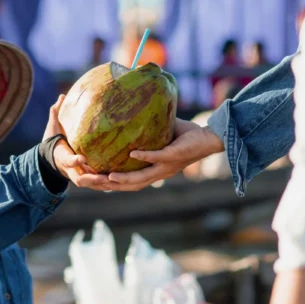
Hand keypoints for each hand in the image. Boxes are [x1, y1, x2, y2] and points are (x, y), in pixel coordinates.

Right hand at [46, 95, 109, 190]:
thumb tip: (62, 96)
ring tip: (115, 181)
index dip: (74, 161)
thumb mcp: (53, 128)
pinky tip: (118, 183)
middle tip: (105, 177)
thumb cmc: (53, 141)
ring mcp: (77, 175)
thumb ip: (56, 113)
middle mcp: (70, 169)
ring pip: (89, 184)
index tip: (82, 158)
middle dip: (92, 179)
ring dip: (101, 184)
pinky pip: (95, 184)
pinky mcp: (85, 178)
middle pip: (80, 179)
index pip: (68, 160)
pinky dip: (105, 185)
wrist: (51, 158)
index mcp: (62, 157)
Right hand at [105, 120, 223, 190]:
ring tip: (107, 176)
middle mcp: (160, 173)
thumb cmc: (187, 137)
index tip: (96, 181)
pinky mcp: (174, 156)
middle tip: (94, 182)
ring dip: (124, 178)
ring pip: (142, 178)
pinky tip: (132, 153)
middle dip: (112, 186)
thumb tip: (132, 117)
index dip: (114, 186)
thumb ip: (148, 132)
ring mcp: (166, 166)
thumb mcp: (163, 136)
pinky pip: (157, 157)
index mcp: (156, 171)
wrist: (210, 139)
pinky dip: (144, 156)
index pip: (132, 183)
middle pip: (132, 185)